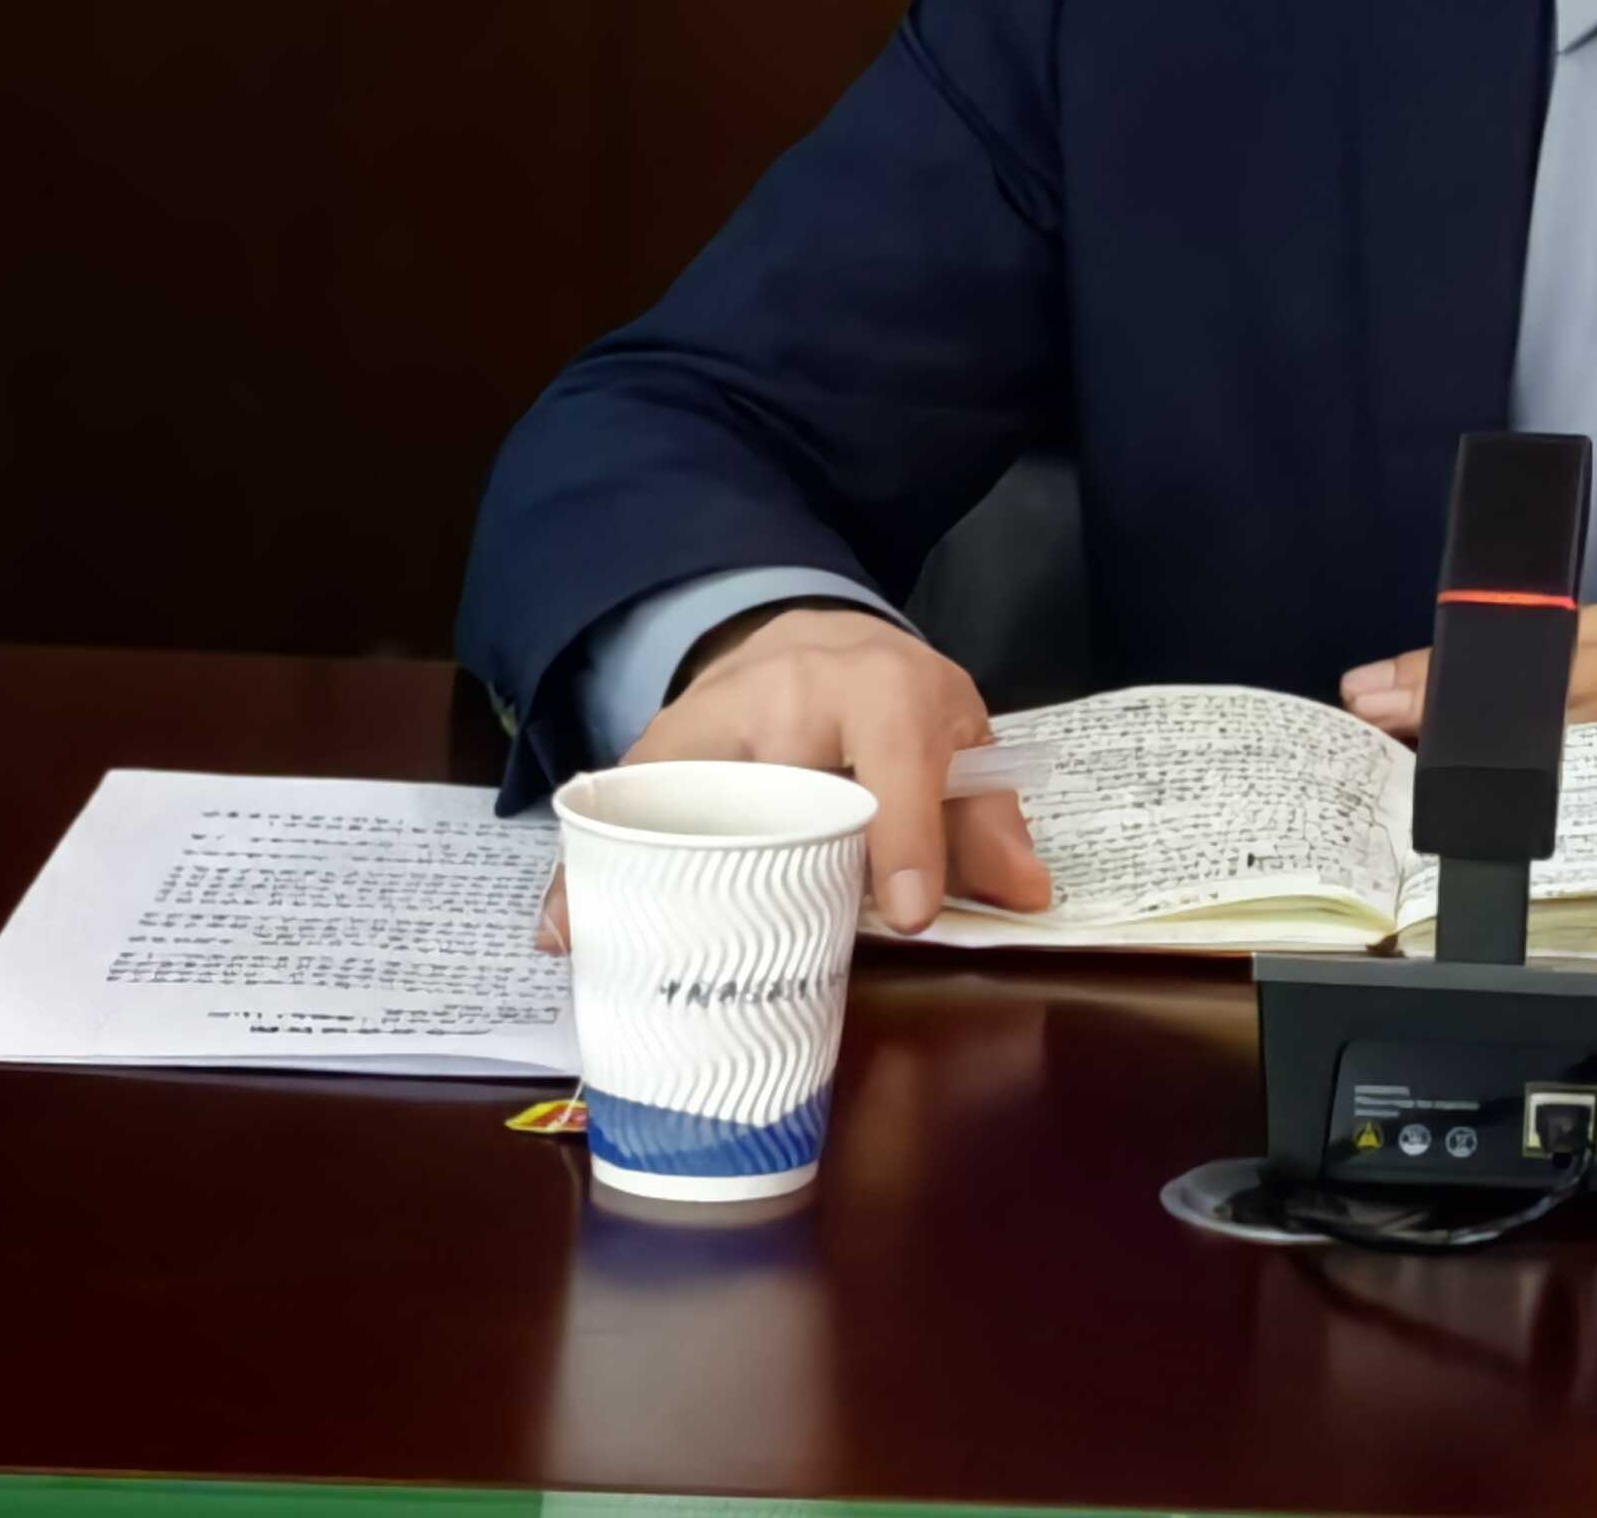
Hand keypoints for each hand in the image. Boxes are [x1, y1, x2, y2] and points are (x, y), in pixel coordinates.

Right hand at [533, 603, 1050, 951]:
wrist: (810, 636)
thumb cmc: (893, 703)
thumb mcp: (956, 741)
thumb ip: (986, 820)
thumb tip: (1027, 895)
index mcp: (882, 688)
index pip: (896, 758)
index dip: (904, 836)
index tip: (906, 914)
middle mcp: (794, 691)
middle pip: (788, 789)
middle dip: (787, 869)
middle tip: (780, 960)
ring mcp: (716, 715)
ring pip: (692, 798)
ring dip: (665, 879)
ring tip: (641, 958)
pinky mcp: (657, 742)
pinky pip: (621, 807)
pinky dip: (591, 867)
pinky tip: (569, 931)